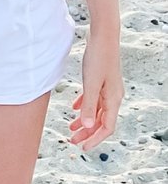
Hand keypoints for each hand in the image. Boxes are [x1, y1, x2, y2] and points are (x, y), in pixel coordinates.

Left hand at [69, 31, 122, 146]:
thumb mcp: (91, 84)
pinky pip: (94, 99)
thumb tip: (87, 127)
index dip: (95, 139)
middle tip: (72, 141)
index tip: (82, 147)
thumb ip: (89, 105)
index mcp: (113, 99)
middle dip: (88, 133)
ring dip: (85, 121)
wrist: (103, 36)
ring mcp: (108, 88)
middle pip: (101, 121)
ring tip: (71, 128)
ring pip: (97, 111)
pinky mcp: (102, 80)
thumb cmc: (98, 58)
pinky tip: (74, 108)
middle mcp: (113, 96)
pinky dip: (85, 106)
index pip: (106, 127)